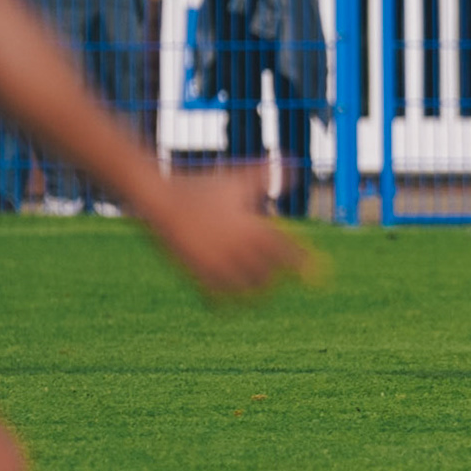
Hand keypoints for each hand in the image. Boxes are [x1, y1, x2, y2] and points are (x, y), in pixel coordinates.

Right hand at [137, 168, 311, 297]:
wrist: (159, 198)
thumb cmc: (201, 187)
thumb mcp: (237, 180)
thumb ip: (266, 177)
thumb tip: (293, 169)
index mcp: (252, 226)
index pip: (287, 251)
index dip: (302, 264)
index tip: (311, 274)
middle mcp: (238, 247)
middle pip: (269, 275)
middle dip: (276, 279)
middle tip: (279, 280)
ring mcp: (216, 262)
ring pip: (246, 289)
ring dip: (255, 292)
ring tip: (259, 291)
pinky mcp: (196, 273)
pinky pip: (218, 297)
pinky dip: (227, 301)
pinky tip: (231, 302)